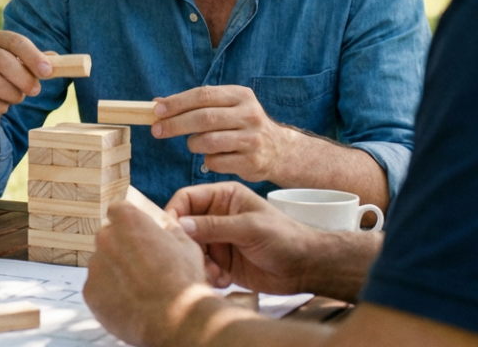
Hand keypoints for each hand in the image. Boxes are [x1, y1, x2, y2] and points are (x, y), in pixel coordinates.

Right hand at [0, 31, 50, 119]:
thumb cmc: (10, 77)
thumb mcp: (26, 67)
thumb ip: (42, 63)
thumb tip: (59, 62)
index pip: (16, 41)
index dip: (33, 56)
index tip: (48, 72)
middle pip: (3, 61)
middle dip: (24, 78)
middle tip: (36, 90)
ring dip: (13, 94)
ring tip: (18, 97)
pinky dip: (1, 105)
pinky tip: (3, 104)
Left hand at [85, 201, 226, 346]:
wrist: (174, 319)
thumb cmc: (183, 280)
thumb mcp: (186, 245)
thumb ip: (169, 231)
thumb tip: (166, 226)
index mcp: (128, 220)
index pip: (118, 211)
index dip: (128, 223)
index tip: (137, 234)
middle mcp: (105, 238)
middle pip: (108, 238)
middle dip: (121, 248)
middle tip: (141, 266)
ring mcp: (95, 265)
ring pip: (102, 264)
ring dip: (114, 272)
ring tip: (138, 289)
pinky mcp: (89, 291)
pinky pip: (97, 288)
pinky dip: (109, 294)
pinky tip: (129, 303)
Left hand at [152, 85, 290, 181]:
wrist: (278, 151)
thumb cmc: (242, 125)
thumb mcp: (225, 107)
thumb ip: (194, 104)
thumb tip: (157, 103)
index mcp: (241, 95)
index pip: (203, 95)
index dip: (177, 103)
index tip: (157, 111)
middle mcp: (249, 114)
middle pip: (204, 118)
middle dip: (175, 124)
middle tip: (157, 131)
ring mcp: (252, 138)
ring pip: (208, 141)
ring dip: (193, 144)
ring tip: (194, 144)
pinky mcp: (252, 161)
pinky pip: (216, 162)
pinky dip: (207, 160)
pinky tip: (213, 157)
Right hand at [165, 182, 320, 295]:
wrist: (305, 267)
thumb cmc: (284, 237)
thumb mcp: (249, 227)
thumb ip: (214, 226)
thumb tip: (180, 225)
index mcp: (223, 197)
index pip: (186, 198)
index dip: (174, 212)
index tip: (172, 231)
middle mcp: (216, 216)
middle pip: (184, 226)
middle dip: (187, 244)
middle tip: (196, 259)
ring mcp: (218, 240)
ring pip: (191, 249)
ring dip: (198, 263)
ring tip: (215, 273)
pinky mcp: (221, 262)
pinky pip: (202, 267)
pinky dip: (208, 275)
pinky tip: (224, 280)